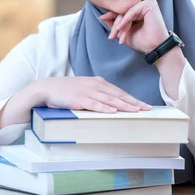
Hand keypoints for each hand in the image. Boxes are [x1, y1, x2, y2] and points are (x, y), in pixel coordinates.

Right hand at [35, 76, 150, 112]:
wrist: (47, 88)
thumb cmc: (66, 90)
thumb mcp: (84, 88)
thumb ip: (98, 93)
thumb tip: (112, 103)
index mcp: (98, 82)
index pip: (119, 91)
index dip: (132, 98)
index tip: (144, 105)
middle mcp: (94, 85)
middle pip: (118, 95)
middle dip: (133, 102)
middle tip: (146, 109)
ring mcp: (86, 92)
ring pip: (109, 100)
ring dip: (123, 105)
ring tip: (135, 111)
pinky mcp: (78, 100)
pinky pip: (93, 104)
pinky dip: (104, 108)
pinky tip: (112, 112)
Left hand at [99, 0, 168, 52]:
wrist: (154, 47)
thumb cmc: (142, 41)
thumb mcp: (124, 32)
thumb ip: (115, 24)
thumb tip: (103, 16)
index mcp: (138, 12)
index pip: (122, 12)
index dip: (111, 16)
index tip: (101, 18)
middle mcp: (143, 6)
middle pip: (123, 12)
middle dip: (116, 25)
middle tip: (112, 37)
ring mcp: (147, 4)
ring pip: (126, 12)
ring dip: (120, 26)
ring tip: (119, 37)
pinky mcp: (150, 4)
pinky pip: (132, 10)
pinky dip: (125, 20)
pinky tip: (120, 28)